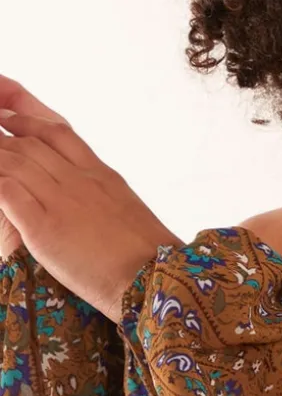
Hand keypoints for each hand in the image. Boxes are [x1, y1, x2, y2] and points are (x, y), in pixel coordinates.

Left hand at [0, 75, 183, 322]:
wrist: (151, 277)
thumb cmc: (148, 256)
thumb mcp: (129, 211)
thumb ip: (105, 196)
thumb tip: (95, 198)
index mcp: (101, 175)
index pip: (58, 133)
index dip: (28, 121)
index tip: (9, 117)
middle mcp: (79, 180)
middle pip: (30, 144)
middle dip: (2, 138)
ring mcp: (61, 200)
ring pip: (14, 162)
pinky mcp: (43, 226)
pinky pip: (7, 192)